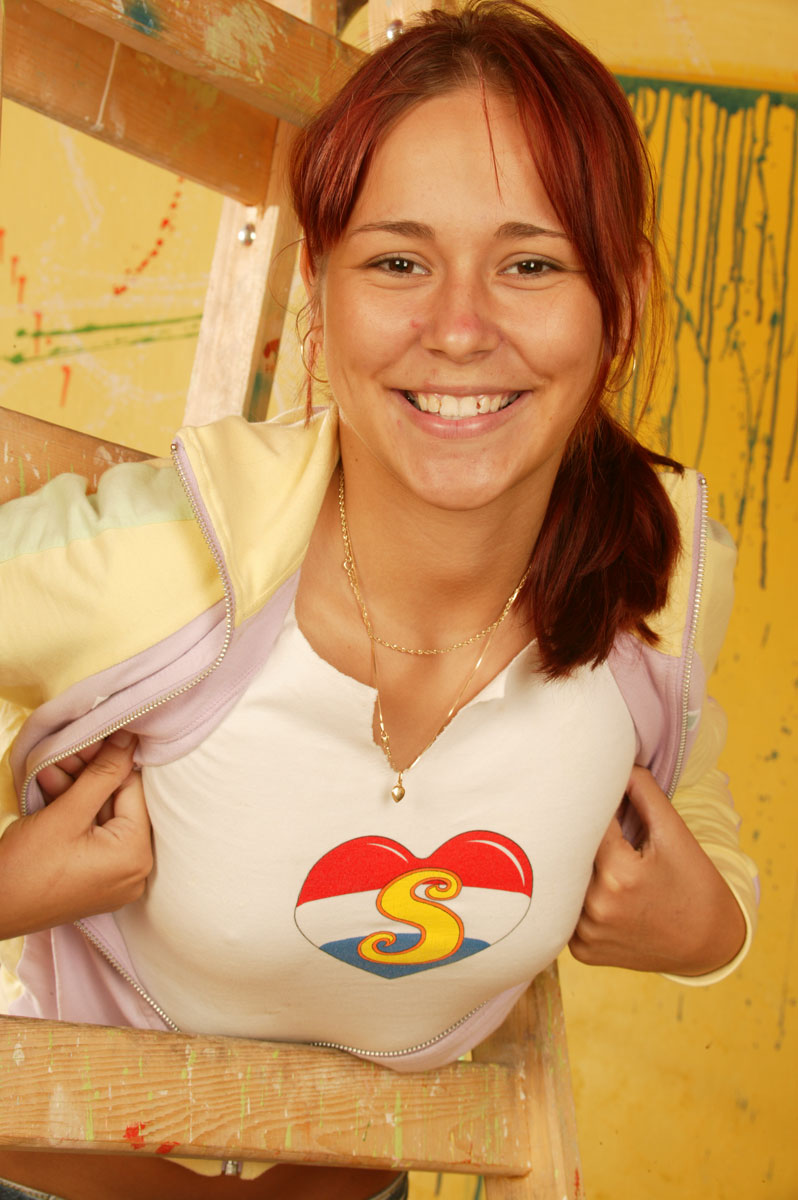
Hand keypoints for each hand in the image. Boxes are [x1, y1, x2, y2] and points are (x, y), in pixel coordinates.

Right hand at [0, 730, 151, 938]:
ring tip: (47, 771)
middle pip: (118, 804)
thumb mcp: (66, 814)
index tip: (86, 743)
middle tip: (63, 754)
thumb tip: (130, 741)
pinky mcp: (98, 881)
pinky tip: (52, 791)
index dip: (109, 762)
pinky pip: (95, 836)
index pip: (134, 791)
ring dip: (77, 790)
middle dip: (88, 776)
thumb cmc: (24, 869)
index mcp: (135, 856)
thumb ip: (102, 774)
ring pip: (104, 817)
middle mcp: (134, 871)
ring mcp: (116, 879)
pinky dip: (76, 814)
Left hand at [568, 766, 745, 975]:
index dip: (588, 807)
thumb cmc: (695, 885)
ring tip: (593, 859)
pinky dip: (576, 899)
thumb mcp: (675, 833)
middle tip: (583, 824)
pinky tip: (596, 892)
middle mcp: (596, 907)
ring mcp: (587, 934)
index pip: (585, 823)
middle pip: (568, 854)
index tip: (592, 799)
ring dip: (572, 868)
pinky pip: (566, 913)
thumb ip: (644, 793)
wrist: (709, 945)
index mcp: (618, 873)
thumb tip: (618, 763)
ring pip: (563, 884)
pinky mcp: (583, 951)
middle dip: (575, 836)